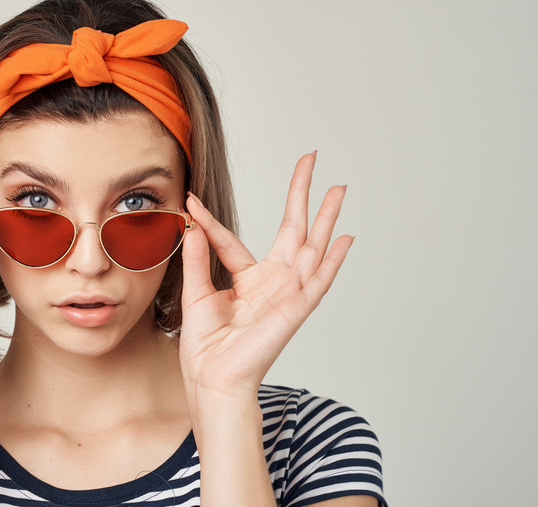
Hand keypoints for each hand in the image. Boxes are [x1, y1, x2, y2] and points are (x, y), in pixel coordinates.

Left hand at [179, 152, 352, 403]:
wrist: (213, 379)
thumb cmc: (207, 348)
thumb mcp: (195, 293)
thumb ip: (197, 258)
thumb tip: (192, 224)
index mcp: (246, 280)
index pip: (230, 240)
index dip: (210, 221)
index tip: (192, 199)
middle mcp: (271, 282)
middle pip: (292, 229)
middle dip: (302, 194)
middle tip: (311, 159)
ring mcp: (287, 292)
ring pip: (313, 246)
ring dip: (327, 217)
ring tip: (338, 187)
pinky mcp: (295, 307)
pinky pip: (319, 280)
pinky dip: (334, 260)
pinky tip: (346, 238)